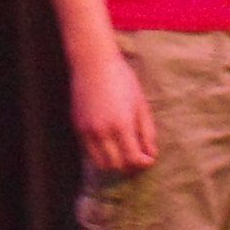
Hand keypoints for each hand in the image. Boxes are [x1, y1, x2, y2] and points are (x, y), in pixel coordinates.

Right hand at [72, 50, 157, 172]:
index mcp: (121, 125)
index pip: (132, 159)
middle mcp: (102, 131)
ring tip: (124, 154)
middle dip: (129, 167)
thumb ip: (147, 132)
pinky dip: (101, 154)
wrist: (93, 63)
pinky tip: (111, 143)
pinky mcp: (78, 128)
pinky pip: (89, 152)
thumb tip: (151, 154)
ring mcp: (87, 131)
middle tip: (138, 159)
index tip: (149, 160)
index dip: (143, 164)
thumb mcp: (141, 104)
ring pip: (100, 164)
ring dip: (114, 163)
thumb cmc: (122, 80)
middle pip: (116, 166)